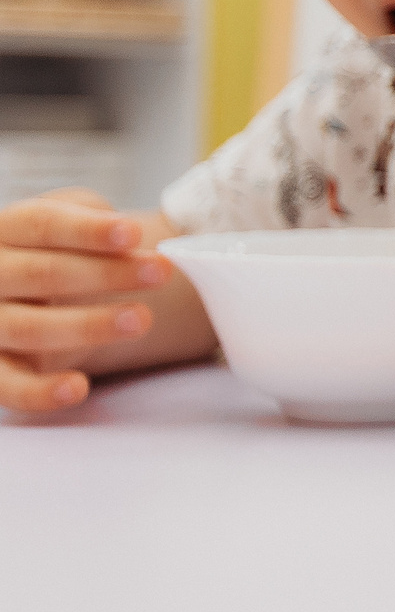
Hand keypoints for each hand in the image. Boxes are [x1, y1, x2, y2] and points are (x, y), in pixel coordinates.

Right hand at [0, 190, 170, 412]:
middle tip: (162, 273)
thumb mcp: (72, 220)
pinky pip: (9, 386)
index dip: (88, 230)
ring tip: (142, 320)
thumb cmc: (61, 249)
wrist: (34, 293)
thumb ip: (91, 222)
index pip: (41, 224)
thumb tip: (131, 238)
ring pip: (30, 327)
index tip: (135, 234)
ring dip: (87, 326)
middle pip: (42, 273)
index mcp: (4, 231)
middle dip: (104, 274)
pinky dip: (40, 391)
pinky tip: (78, 388)